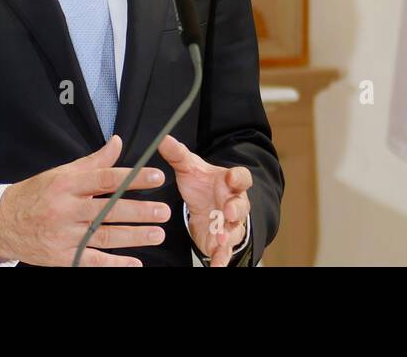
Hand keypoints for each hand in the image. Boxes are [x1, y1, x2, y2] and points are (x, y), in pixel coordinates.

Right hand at [0, 134, 170, 265]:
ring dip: (134, 236)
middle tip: (164, 211)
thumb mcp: (62, 173)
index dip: (133, 178)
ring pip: (104, 236)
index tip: (156, 177)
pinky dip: (114, 264)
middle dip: (139, 211)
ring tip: (158, 233)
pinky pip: (91, 261)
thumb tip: (118, 143)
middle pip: (108, 210)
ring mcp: (63, 236)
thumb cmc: (37, 194)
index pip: (106, 179)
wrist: (2, 222)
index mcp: (67, 185)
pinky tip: (134, 263)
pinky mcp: (61, 257)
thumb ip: (94, 161)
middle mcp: (66, 210)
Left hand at [159, 133, 251, 266]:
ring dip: (229, 235)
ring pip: (235, 230)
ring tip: (220, 239)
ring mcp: (230, 224)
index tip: (231, 177)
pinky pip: (226, 253)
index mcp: (229, 182)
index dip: (238, 178)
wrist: (205, 205)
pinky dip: (222, 260)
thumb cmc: (201, 185)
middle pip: (242, 205)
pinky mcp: (222, 242)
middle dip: (236, 209)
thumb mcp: (189, 169)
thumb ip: (178, 155)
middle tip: (228, 211)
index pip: (241, 177)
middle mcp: (234, 203)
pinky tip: (216, 267)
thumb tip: (163, 139)